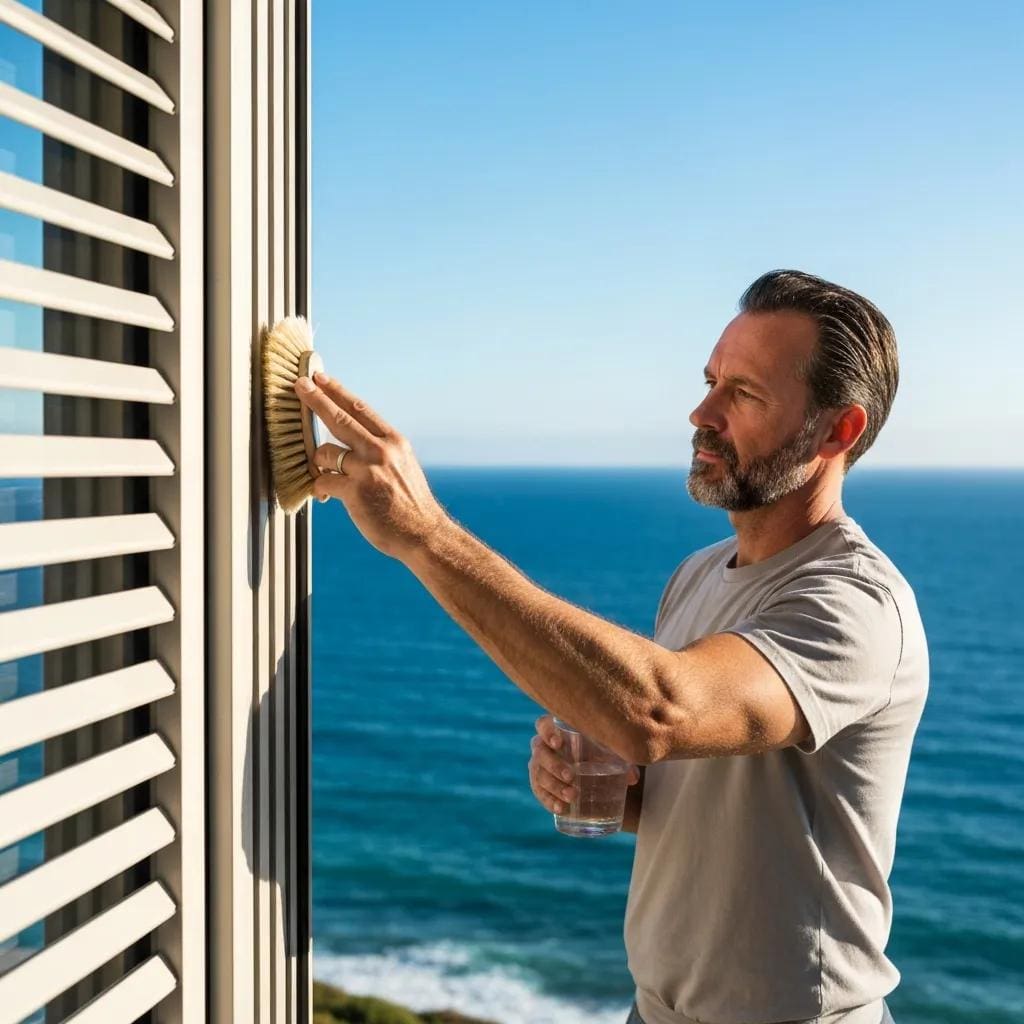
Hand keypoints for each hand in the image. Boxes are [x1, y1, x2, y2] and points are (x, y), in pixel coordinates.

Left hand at [293, 370, 449, 560]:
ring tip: (330, 478)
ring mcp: (368, 470)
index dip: (337, 392)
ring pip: (325, 453)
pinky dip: (320, 488)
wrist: (423, 533)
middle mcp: (382, 450)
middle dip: (316, 399)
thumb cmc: (410, 503)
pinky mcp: (355, 491)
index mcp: (394, 441)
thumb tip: (354, 437)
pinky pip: (322, 480)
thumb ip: (381, 449)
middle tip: (299, 384)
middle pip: (339, 418)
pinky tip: (327, 497)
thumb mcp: (403, 465)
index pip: (360, 409)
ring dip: (321, 464)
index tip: (321, 378)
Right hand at [528, 714, 640, 815]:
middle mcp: (544, 746)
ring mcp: (539, 766)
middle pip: (540, 752)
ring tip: (572, 797)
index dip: (547, 732)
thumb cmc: (598, 752)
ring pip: (538, 774)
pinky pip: (539, 793)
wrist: (591, 768)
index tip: (559, 743)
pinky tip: (562, 809)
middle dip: (554, 765)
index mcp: (557, 730)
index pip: (543, 725)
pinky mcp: (540, 785)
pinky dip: (549, 801)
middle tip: (571, 776)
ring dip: (554, 786)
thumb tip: (632, 777)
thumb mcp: (608, 752)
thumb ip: (621, 759)